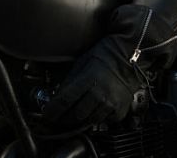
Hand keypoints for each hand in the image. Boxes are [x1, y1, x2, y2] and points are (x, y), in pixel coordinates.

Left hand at [43, 4, 176, 126]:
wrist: (130, 54)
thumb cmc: (105, 54)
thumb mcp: (83, 62)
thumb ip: (70, 80)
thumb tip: (58, 95)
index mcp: (88, 80)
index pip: (64, 101)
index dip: (53, 110)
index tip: (46, 114)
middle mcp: (99, 94)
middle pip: (76, 115)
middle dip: (64, 118)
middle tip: (58, 117)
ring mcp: (111, 104)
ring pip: (89, 121)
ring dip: (79, 121)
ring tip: (73, 116)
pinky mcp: (120, 110)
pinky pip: (104, 121)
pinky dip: (96, 119)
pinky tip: (93, 112)